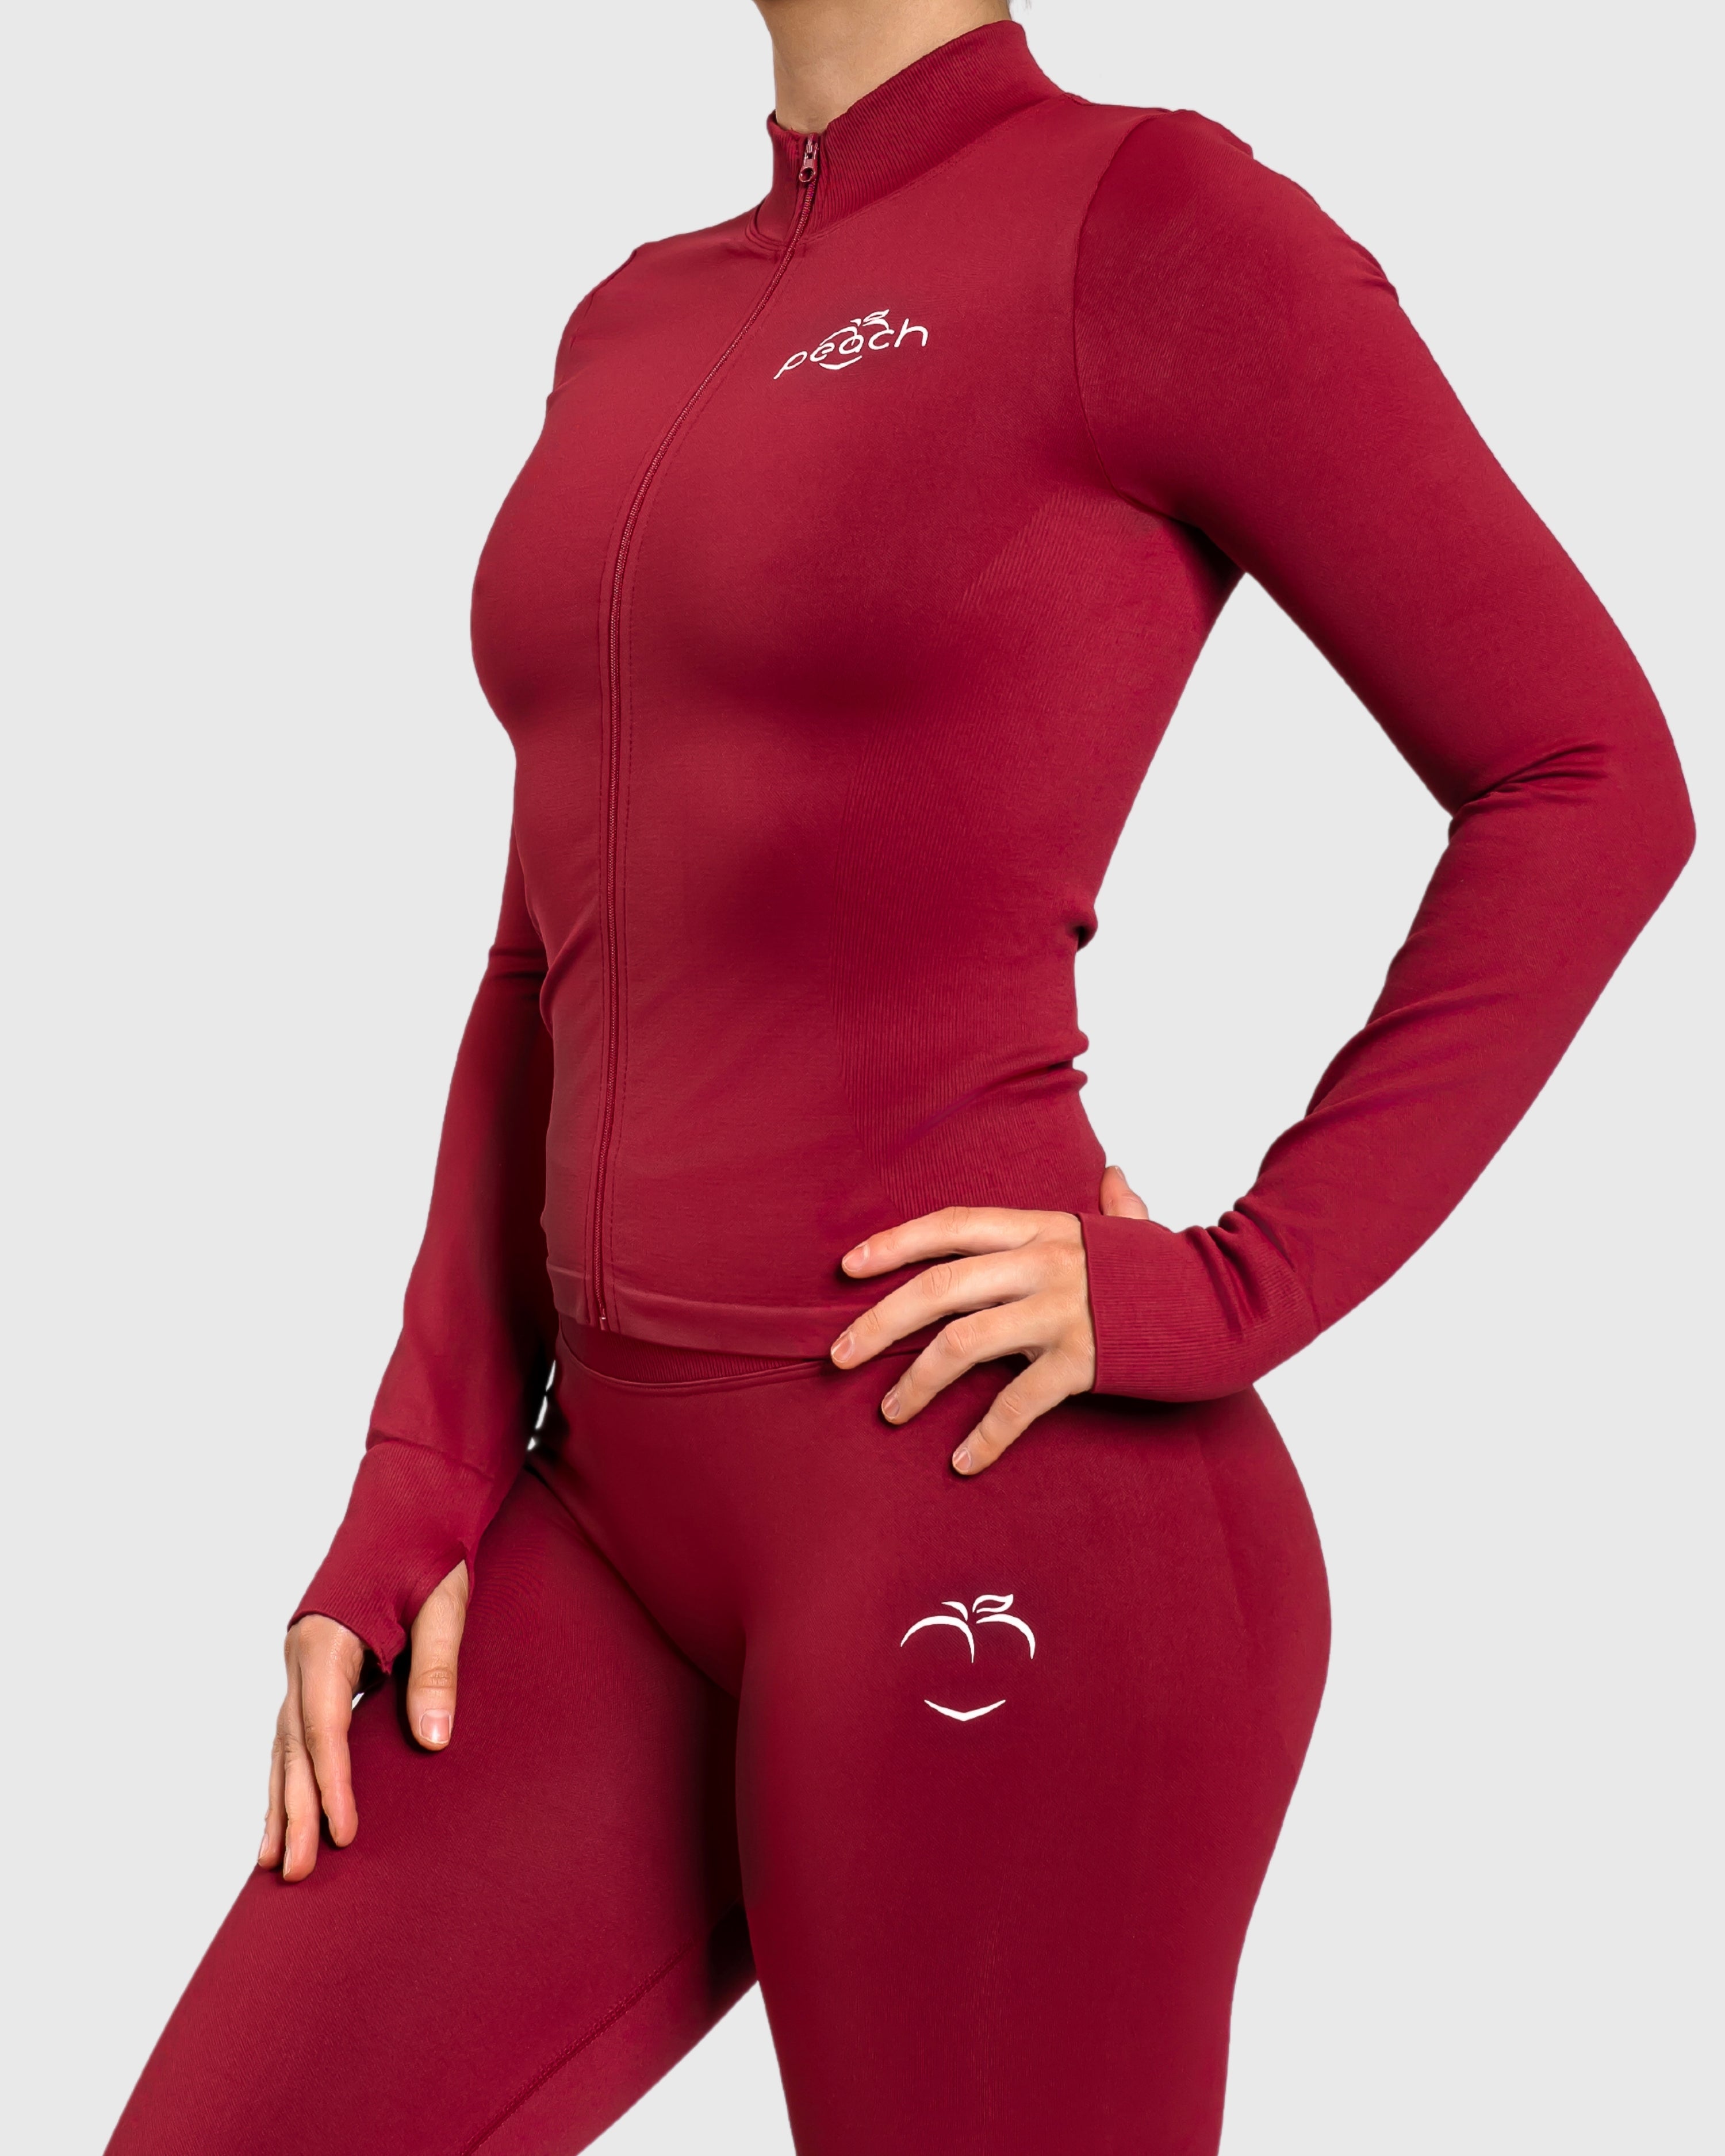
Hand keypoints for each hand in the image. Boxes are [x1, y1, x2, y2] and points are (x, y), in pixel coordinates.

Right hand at [257, 1559, 468, 1881]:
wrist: (413, 1498)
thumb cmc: (431, 1547)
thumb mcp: (444, 1604)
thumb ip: (437, 1670)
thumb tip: (432, 1742)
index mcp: (328, 1638)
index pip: (324, 1725)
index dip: (331, 1782)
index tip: (340, 1833)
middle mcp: (304, 1650)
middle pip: (293, 1742)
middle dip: (293, 1808)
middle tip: (294, 1872)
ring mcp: (304, 1656)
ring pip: (285, 1739)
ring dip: (281, 1797)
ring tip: (271, 1859)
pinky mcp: (318, 1661)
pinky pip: (297, 1725)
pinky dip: (291, 1768)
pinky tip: (286, 1805)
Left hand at [830, 1164, 1150, 1475]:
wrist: (1238, 1302)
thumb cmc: (1178, 1272)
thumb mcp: (1138, 1233)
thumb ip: (1116, 1207)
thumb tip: (1115, 1176)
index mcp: (1044, 1228)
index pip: (951, 1226)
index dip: (894, 1243)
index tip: (847, 1267)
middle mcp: (1044, 1264)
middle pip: (939, 1287)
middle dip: (878, 1322)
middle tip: (838, 1356)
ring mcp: (1062, 1312)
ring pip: (963, 1343)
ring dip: (916, 1381)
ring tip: (889, 1413)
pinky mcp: (1085, 1360)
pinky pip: (1020, 1402)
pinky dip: (987, 1435)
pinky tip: (963, 1461)